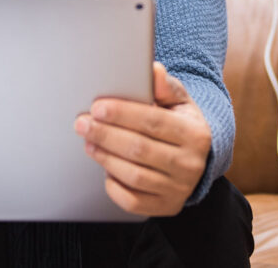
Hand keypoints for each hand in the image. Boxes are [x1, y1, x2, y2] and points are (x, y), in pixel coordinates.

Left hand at [74, 62, 211, 216]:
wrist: (195, 159)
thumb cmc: (180, 124)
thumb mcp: (179, 102)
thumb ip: (165, 86)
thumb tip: (153, 70)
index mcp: (195, 134)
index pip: (154, 122)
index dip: (123, 114)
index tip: (97, 107)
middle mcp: (190, 164)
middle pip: (140, 149)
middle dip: (106, 135)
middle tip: (82, 124)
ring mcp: (178, 189)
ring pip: (134, 176)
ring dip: (106, 158)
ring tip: (89, 143)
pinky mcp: (166, 207)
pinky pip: (133, 201)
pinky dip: (114, 186)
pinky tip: (105, 168)